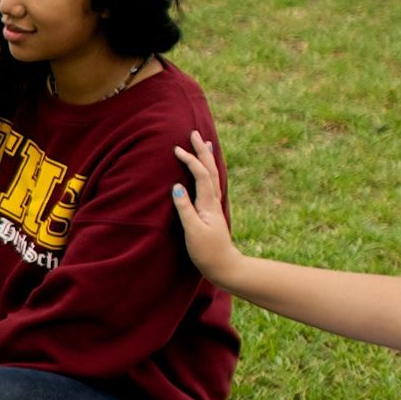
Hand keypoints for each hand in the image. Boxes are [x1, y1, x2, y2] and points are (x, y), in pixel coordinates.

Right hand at [170, 133, 237, 280]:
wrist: (224, 265)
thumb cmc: (206, 251)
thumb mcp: (193, 231)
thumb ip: (185, 208)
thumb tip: (176, 187)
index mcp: (208, 204)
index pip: (201, 175)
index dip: (190, 160)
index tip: (177, 149)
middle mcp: (214, 201)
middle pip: (210, 170)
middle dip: (202, 151)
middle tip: (195, 133)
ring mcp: (214, 205)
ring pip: (213, 175)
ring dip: (208, 158)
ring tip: (205, 143)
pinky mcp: (211, 211)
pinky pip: (211, 183)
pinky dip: (208, 171)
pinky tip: (207, 170)